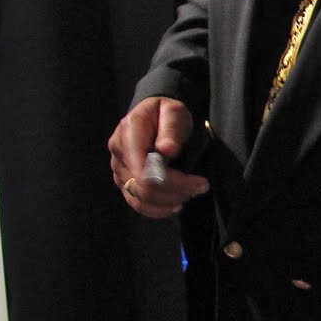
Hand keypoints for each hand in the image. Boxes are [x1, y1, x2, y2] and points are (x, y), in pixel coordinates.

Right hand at [107, 96, 209, 218]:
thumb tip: (167, 150)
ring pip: (139, 198)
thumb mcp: (174, 112)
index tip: (200, 182)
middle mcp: (119, 154)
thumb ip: (171, 130)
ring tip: (190, 194)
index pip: (145, 170)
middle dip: (176, 192)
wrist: (153, 115)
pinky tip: (174, 205)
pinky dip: (156, 208)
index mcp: (128, 135)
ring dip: (168, 202)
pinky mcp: (123, 180)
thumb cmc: (165, 113)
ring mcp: (119, 169)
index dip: (173, 182)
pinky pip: (135, 201)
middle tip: (201, 187)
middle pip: (143, 187)